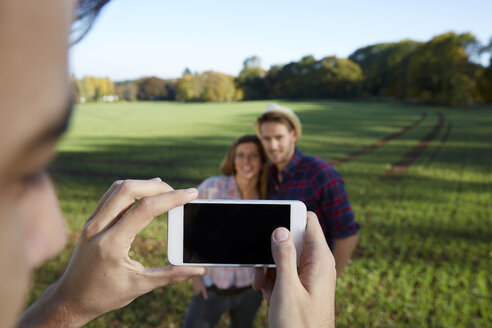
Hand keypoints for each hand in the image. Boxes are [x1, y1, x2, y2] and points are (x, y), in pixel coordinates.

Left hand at [20, 178, 205, 326]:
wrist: (70, 300)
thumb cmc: (104, 296)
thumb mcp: (139, 287)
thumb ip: (171, 275)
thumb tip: (199, 269)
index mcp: (111, 244)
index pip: (145, 209)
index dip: (172, 198)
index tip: (191, 194)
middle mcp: (98, 228)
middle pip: (129, 189)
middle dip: (158, 186)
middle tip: (179, 192)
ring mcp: (91, 223)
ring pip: (118, 188)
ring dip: (143, 184)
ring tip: (165, 190)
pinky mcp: (90, 222)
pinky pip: (110, 195)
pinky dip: (130, 189)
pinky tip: (144, 194)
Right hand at [253, 212, 335, 327]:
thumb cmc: (300, 325)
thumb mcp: (287, 288)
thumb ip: (284, 257)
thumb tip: (280, 230)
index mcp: (320, 258)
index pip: (308, 220)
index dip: (289, 217)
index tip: (271, 226)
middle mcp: (317, 263)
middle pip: (291, 239)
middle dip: (272, 249)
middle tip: (261, 267)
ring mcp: (310, 274)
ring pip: (284, 256)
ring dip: (268, 268)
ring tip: (262, 286)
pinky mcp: (302, 284)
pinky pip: (285, 271)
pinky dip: (272, 279)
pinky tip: (268, 293)